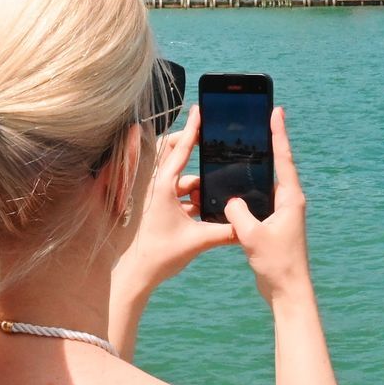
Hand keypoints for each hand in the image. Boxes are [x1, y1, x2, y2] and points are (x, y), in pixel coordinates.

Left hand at [119, 105, 234, 292]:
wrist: (135, 275)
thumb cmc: (160, 256)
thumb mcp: (198, 241)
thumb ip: (225, 231)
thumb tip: (247, 226)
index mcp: (162, 187)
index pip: (180, 150)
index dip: (193, 128)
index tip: (200, 109)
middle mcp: (153, 186)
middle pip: (171, 153)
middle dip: (188, 146)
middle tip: (204, 141)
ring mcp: (151, 195)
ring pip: (173, 175)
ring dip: (192, 180)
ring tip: (207, 193)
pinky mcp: (152, 207)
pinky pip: (171, 191)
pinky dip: (186, 194)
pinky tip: (201, 205)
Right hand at [225, 106, 313, 303]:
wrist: (288, 290)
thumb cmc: (277, 264)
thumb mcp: (252, 235)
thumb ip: (239, 212)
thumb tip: (230, 199)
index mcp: (290, 199)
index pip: (283, 158)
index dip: (278, 133)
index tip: (277, 111)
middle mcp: (290, 201)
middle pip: (277, 165)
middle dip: (268, 142)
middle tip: (260, 119)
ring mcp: (283, 212)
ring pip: (266, 183)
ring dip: (257, 167)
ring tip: (245, 146)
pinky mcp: (274, 223)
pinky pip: (260, 199)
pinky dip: (249, 190)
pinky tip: (235, 185)